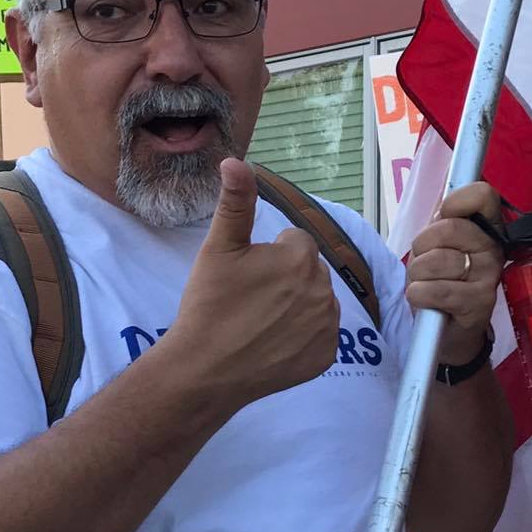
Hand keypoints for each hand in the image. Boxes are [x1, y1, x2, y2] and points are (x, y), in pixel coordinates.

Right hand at [168, 158, 339, 405]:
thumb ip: (235, 202)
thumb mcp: (218, 249)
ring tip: (260, 322)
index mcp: (300, 257)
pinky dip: (302, 337)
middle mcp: (323, 289)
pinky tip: (273, 343)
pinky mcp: (326, 356)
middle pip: (307, 271)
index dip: (268, 256)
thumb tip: (235, 161)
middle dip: (285, 279)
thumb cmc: (209, 305)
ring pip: (316, 301)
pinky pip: (320, 335)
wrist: (205, 370)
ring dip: (296, 305)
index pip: (295, 242)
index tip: (245, 276)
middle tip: (250, 300)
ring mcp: (327, 326)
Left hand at [406, 182, 503, 364]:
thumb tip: (446, 181)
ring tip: (426, 283)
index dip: (456, 201)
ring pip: (436, 260)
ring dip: (417, 274)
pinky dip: (418, 294)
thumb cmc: (441, 280)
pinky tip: (424, 299)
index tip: (444, 214)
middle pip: (448, 228)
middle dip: (421, 246)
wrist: (448, 332)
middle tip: (425, 262)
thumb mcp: (438, 244)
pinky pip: (436, 290)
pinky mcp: (479, 304)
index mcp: (487, 228)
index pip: (483, 195)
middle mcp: (493, 249)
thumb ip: (442, 215)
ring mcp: (489, 277)